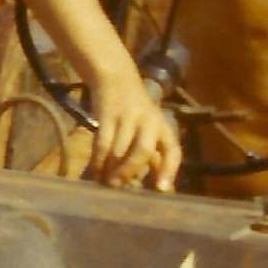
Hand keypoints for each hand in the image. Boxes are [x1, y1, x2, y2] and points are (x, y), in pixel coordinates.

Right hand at [90, 76, 183, 190]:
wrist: (117, 78)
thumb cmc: (138, 112)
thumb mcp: (151, 130)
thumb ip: (155, 156)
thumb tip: (159, 188)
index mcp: (164, 128)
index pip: (172, 150)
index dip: (169, 170)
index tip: (161, 189)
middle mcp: (149, 122)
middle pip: (142, 151)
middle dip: (130, 170)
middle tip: (118, 186)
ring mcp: (128, 117)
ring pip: (119, 150)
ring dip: (110, 169)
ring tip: (105, 182)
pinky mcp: (108, 114)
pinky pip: (102, 142)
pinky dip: (98, 160)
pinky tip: (95, 171)